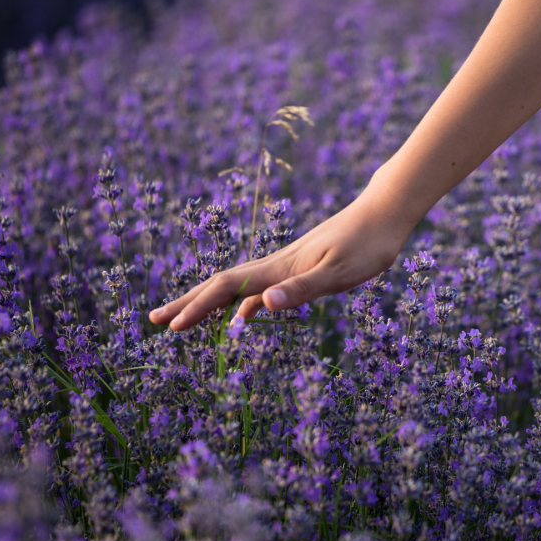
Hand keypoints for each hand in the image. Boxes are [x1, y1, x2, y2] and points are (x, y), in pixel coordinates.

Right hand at [148, 181, 414, 330]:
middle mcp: (277, 264)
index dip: (197, 307)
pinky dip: (244, 305)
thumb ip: (303, 289)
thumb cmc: (369, 243)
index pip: (227, 288)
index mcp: (281, 268)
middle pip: (222, 285)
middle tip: (155, 321)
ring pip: (238, 287)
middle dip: (188, 304)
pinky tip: (243, 317)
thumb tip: (263, 305)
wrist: (385, 212)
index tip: (172, 328)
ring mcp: (288, 265)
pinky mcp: (302, 267)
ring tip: (185, 321)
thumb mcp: (340, 272)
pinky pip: (261, 289)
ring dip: (209, 304)